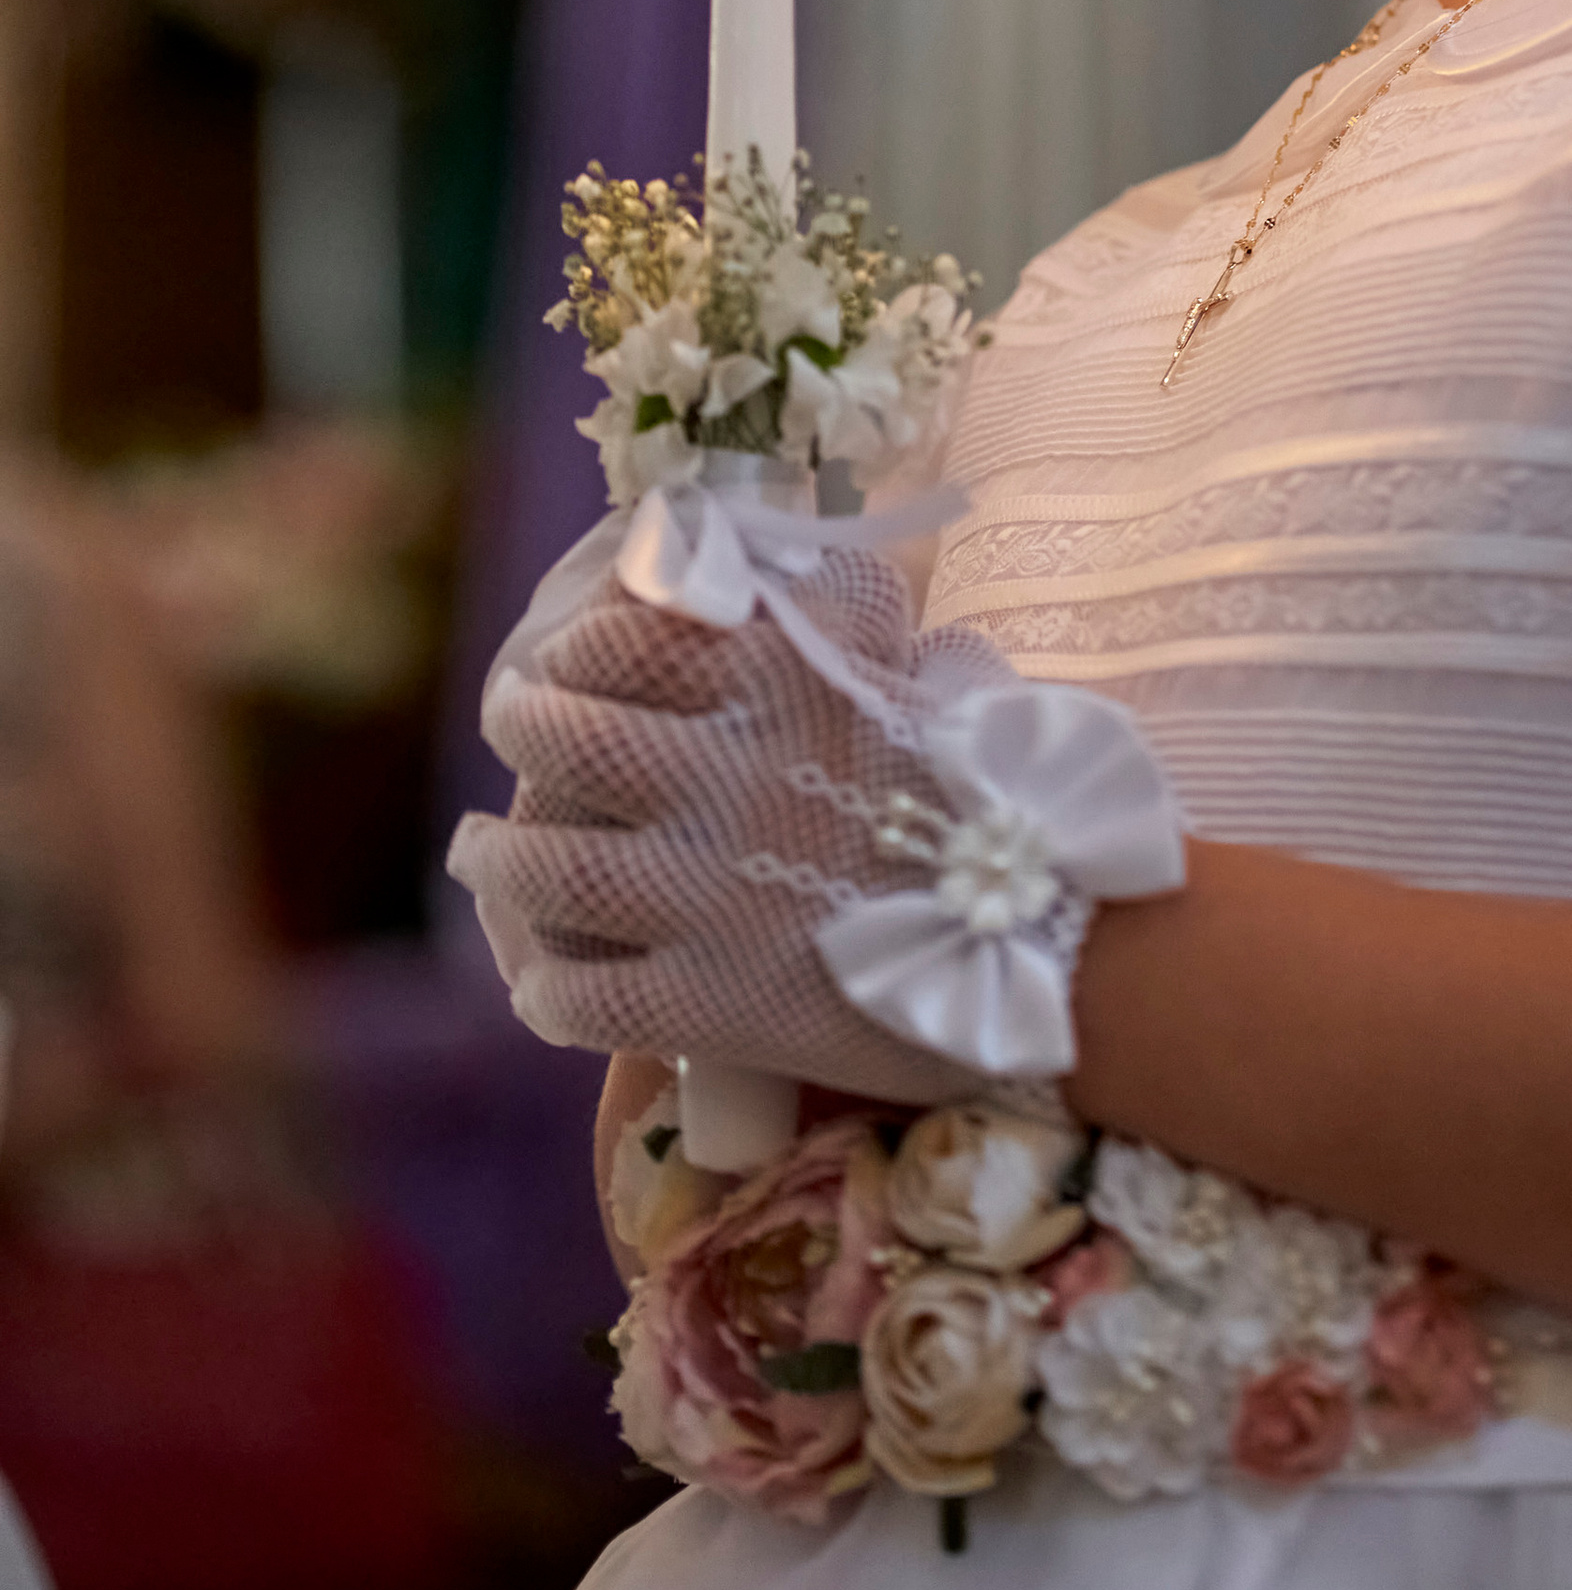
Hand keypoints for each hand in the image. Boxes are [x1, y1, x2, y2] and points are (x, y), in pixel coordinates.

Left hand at [448, 545, 1185, 1099]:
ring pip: (546, 864)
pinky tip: (549, 980)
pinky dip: (548, 988)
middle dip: (526, 729)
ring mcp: (711, 892)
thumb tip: (802, 586)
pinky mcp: (711, 1003)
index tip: (574, 656)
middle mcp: (731, 773)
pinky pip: (577, 995)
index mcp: (787, 681)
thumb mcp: (941, 679)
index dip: (582, 645)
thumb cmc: (1018, 802)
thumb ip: (858, 634)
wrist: (1066, 946)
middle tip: (520, 733)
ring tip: (487, 852)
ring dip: (500, 858)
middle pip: (562, 735)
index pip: (625, 636)